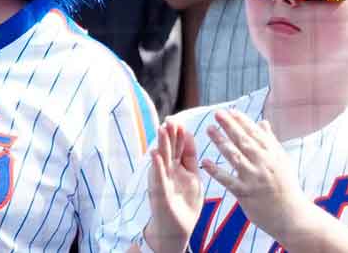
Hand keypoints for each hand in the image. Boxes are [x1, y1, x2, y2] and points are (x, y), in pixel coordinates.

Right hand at [145, 120, 203, 252]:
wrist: (177, 228)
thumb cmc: (186, 203)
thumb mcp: (193, 177)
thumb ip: (190, 158)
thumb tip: (190, 135)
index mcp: (179, 167)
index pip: (180, 147)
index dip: (180, 135)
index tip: (179, 121)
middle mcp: (170, 171)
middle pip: (171, 149)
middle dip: (170, 135)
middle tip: (170, 119)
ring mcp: (164, 180)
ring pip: (163, 159)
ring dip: (162, 144)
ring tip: (162, 129)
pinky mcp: (160, 192)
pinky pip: (158, 177)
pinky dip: (156, 166)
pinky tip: (154, 154)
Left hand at [202, 110, 309, 239]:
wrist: (293, 216)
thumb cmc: (286, 187)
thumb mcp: (281, 162)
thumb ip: (270, 142)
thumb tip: (263, 122)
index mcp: (273, 155)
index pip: (255, 134)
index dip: (242, 121)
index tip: (230, 111)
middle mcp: (264, 164)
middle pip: (244, 141)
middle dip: (230, 126)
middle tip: (217, 113)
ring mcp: (255, 179)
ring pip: (235, 156)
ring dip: (220, 141)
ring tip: (209, 129)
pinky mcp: (246, 194)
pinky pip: (228, 180)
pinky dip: (215, 170)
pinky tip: (204, 162)